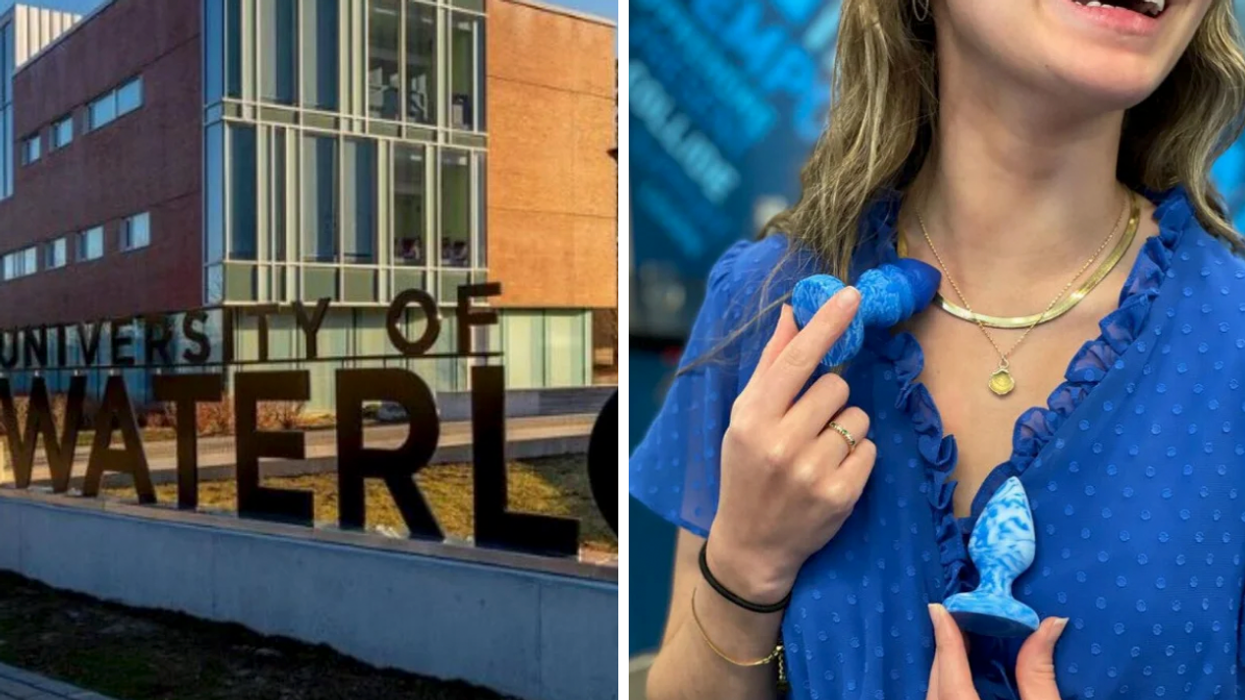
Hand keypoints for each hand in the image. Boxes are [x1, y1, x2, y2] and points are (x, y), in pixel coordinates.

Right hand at [706, 288, 876, 603]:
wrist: (752, 543)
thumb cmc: (746, 470)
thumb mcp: (744, 417)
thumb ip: (771, 366)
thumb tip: (792, 315)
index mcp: (753, 417)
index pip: (797, 359)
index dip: (827, 324)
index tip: (851, 295)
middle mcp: (780, 442)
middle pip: (836, 386)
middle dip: (830, 398)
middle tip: (809, 423)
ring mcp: (811, 471)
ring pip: (858, 418)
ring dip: (846, 428)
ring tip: (819, 450)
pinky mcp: (840, 496)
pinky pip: (870, 450)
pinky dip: (857, 456)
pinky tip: (833, 470)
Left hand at [926, 603, 1066, 699]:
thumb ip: (1039, 674)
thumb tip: (1051, 623)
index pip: (949, 675)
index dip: (945, 639)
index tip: (938, 608)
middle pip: (937, 684)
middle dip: (943, 651)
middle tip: (954, 620)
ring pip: (934, 695)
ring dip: (943, 670)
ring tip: (957, 643)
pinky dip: (945, 685)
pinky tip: (959, 674)